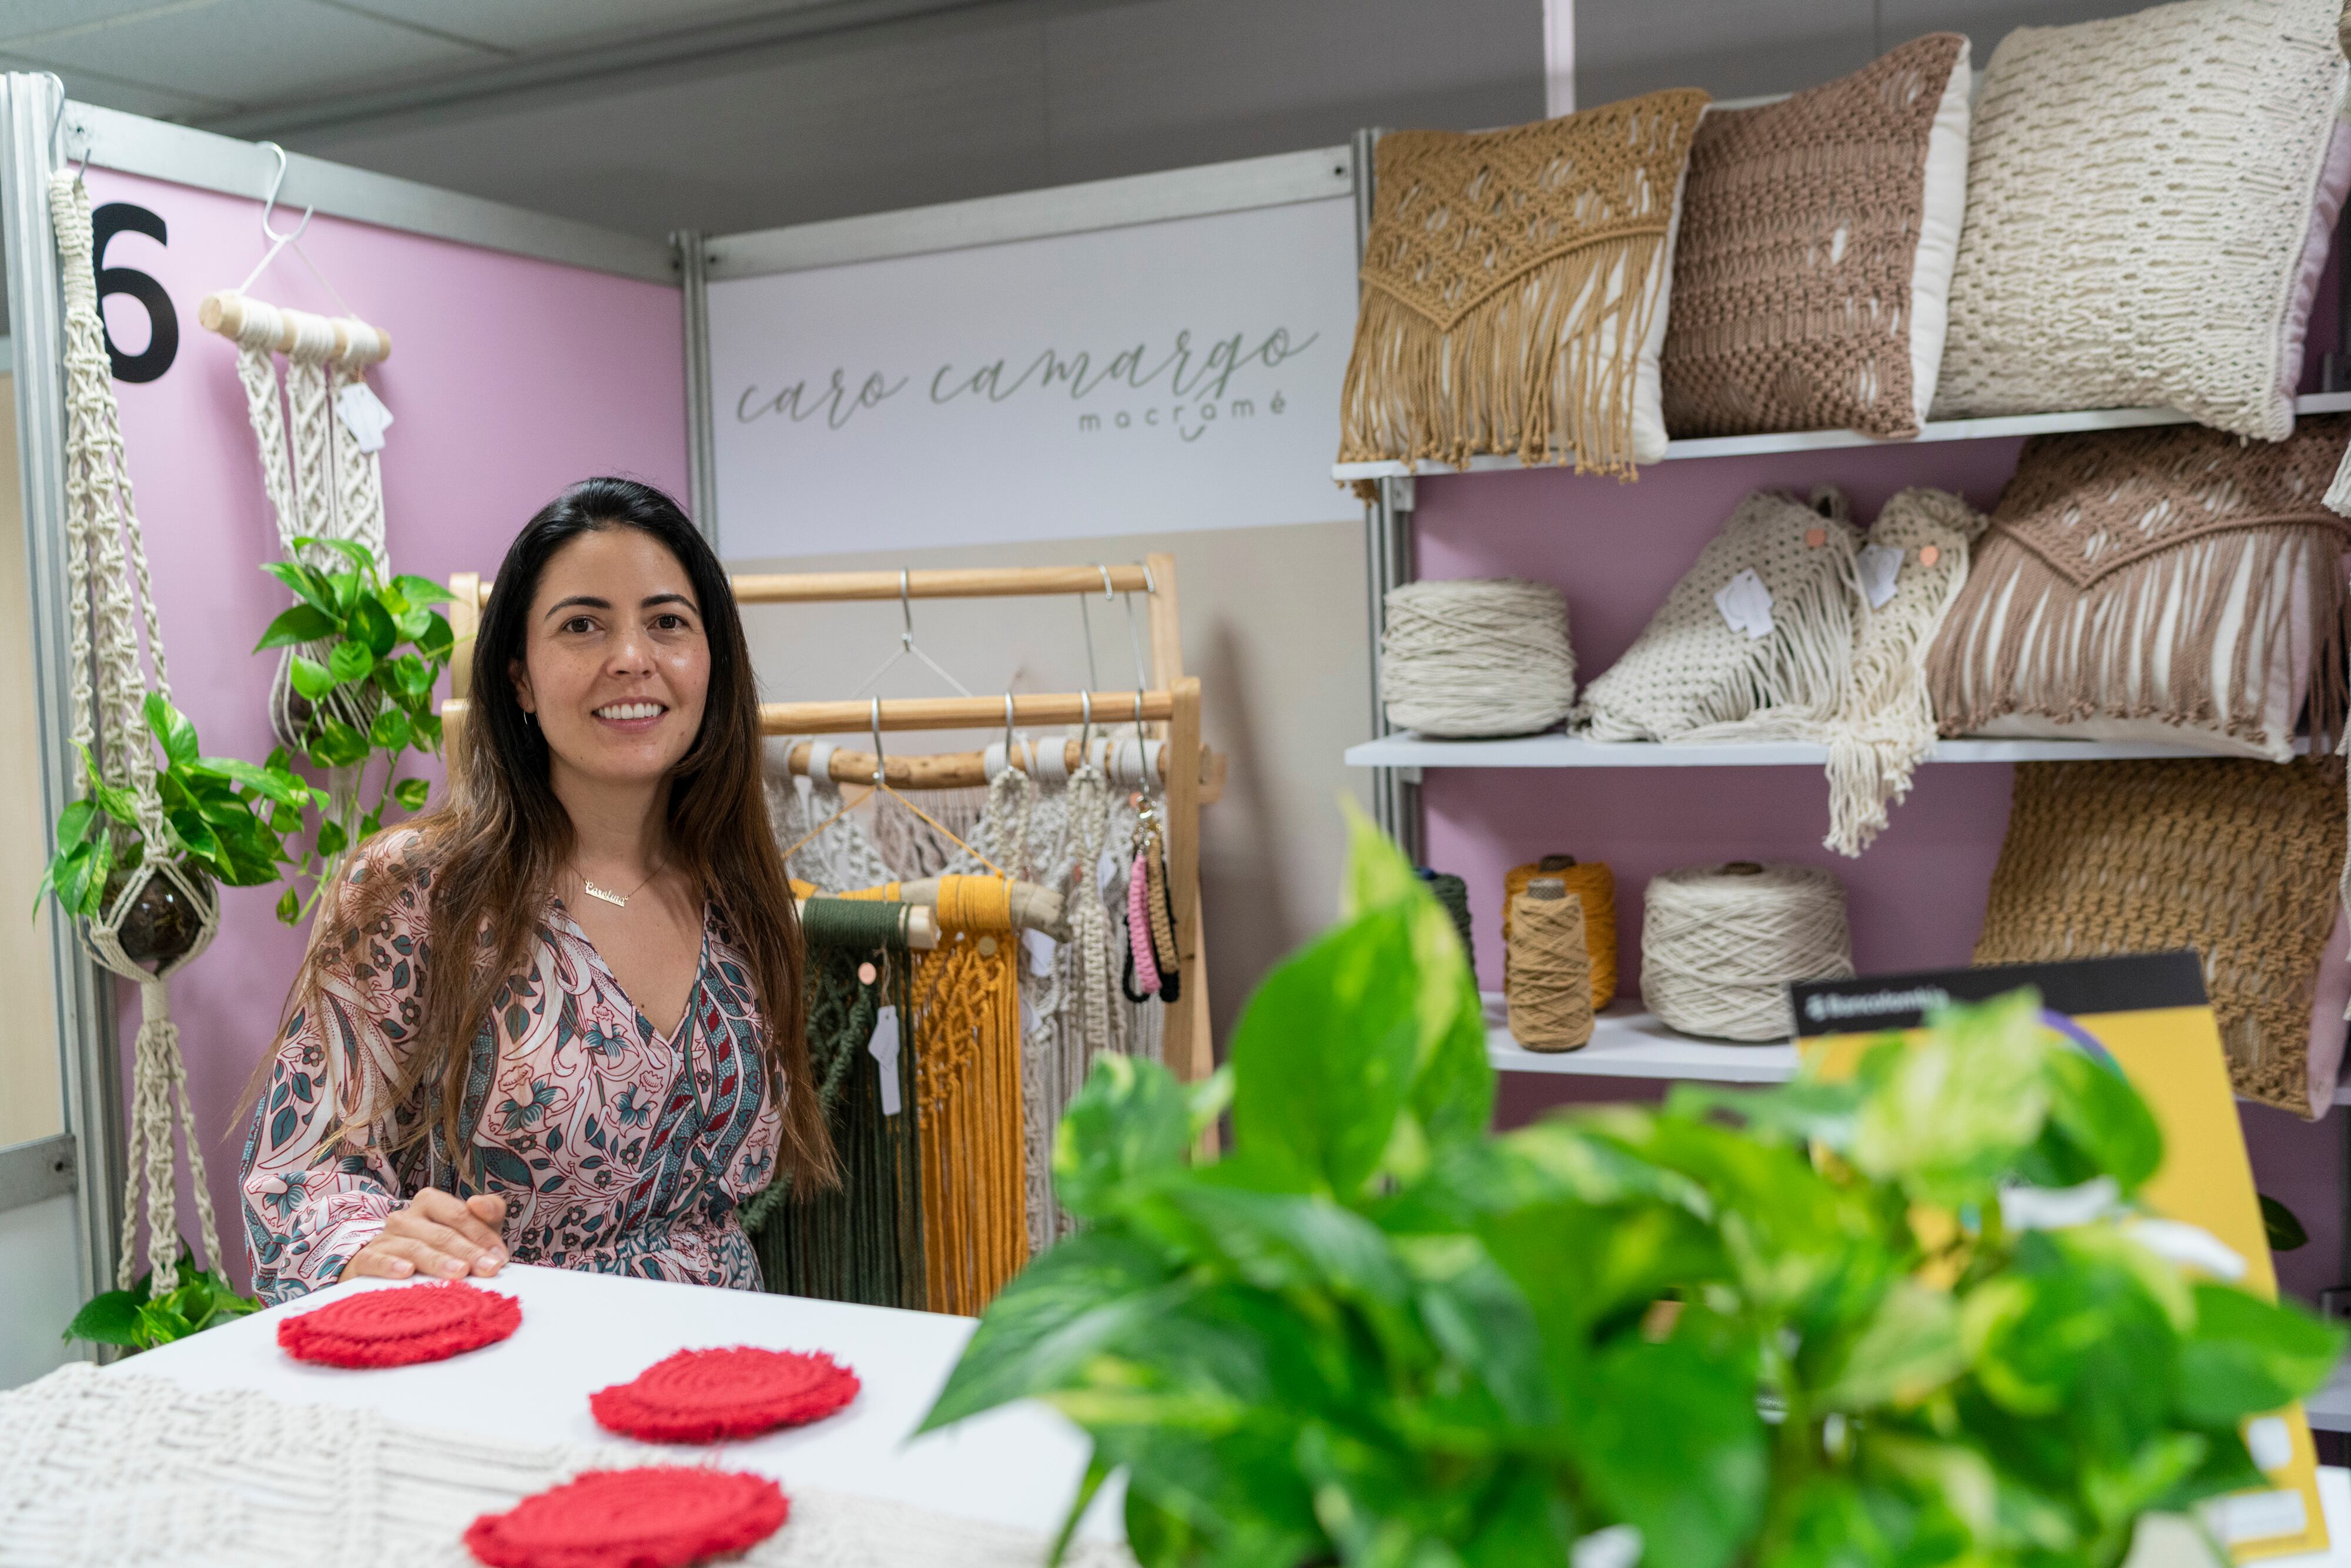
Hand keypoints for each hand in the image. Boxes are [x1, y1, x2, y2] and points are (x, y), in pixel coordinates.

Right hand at [342, 1190, 508, 1282]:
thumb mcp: (468, 1230)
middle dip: (468, 1252)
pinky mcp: (365, 1259)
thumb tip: (479, 1203)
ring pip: (415, 1247)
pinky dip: (391, 1265)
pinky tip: (406, 1272)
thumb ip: (487, 1214)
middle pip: (442, 1233)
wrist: (385, 1266)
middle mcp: (406, 1217)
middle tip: (488, 1269)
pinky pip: (376, 1260)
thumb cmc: (438, 1247)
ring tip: (459, 1273)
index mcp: (431, 1202)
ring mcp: (385, 1238)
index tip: (499, 1258)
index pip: (460, 1215)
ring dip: (439, 1261)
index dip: (482, 1235)